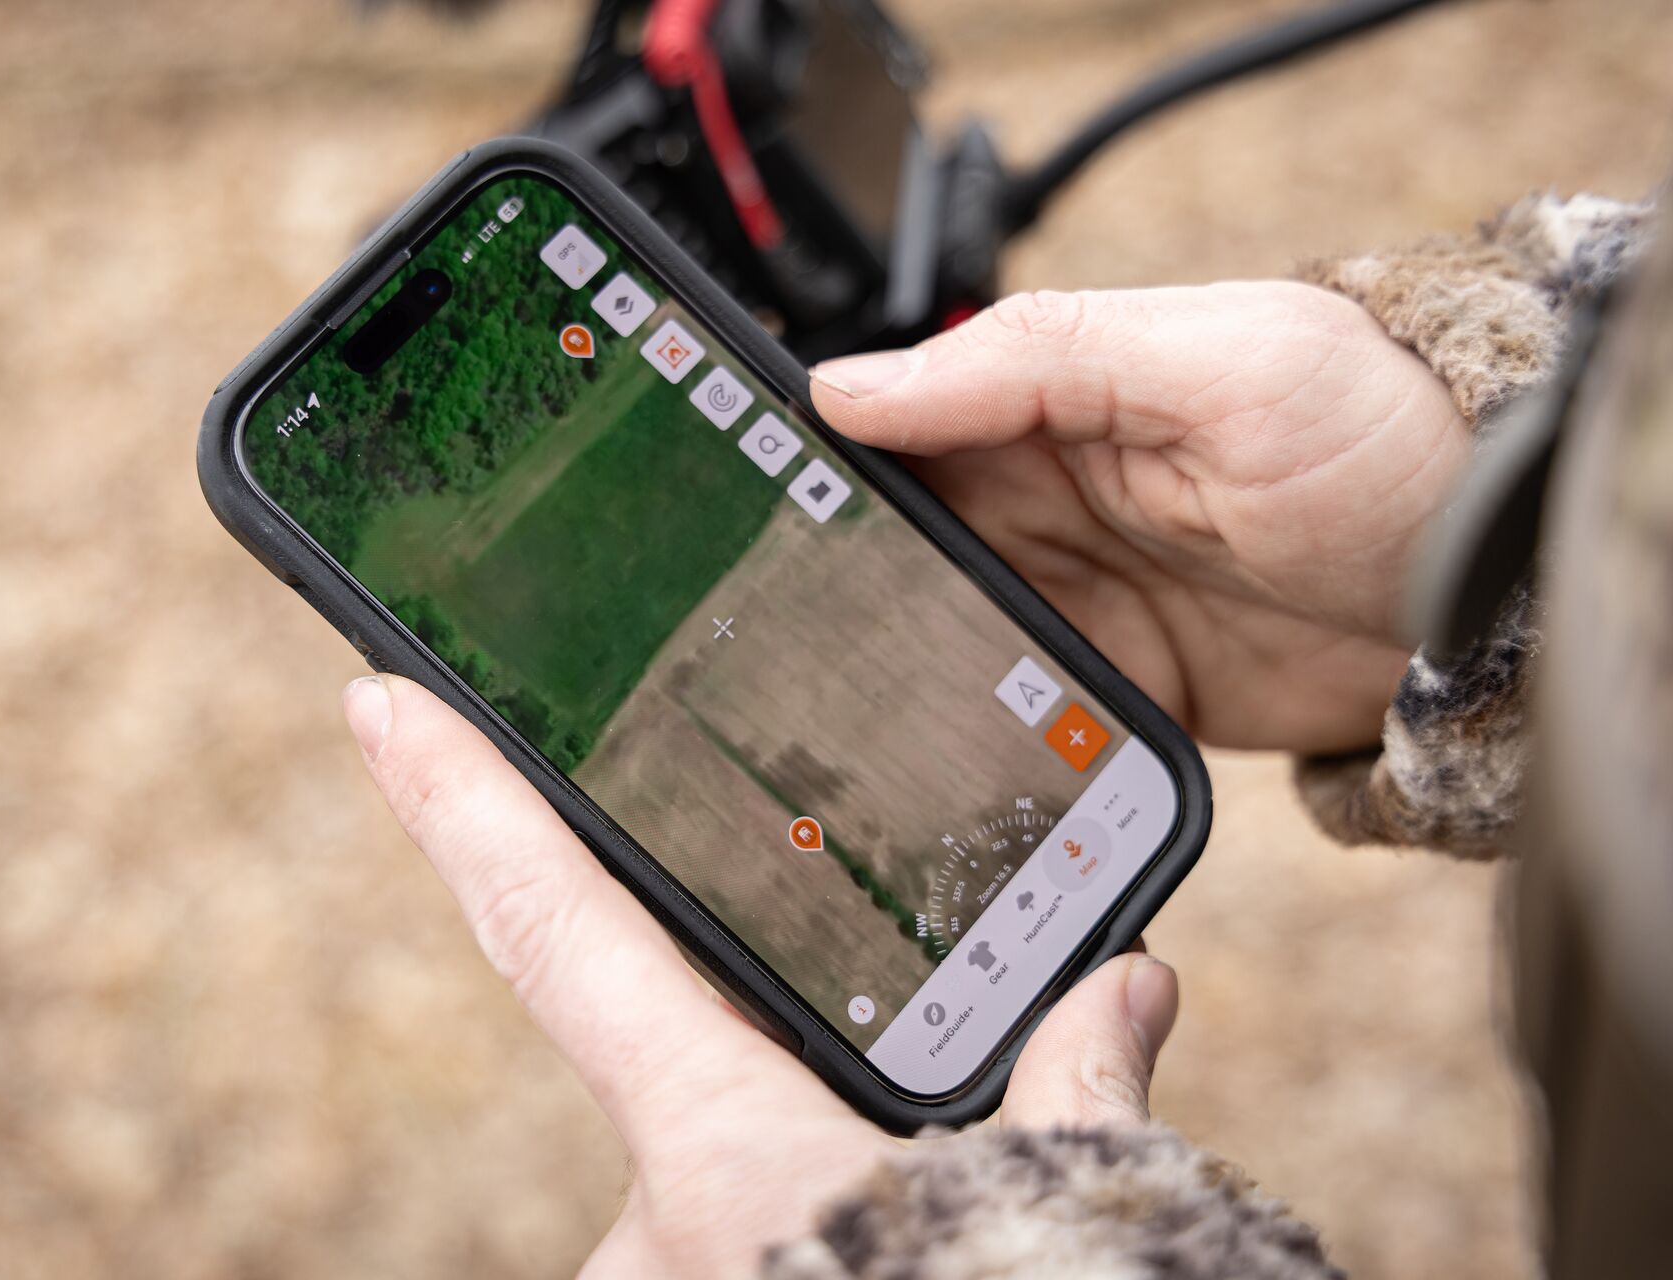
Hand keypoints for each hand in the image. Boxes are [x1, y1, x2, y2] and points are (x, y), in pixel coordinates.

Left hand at [344, 675, 1179, 1279]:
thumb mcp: (1081, 1217)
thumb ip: (1080, 1090)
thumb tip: (1126, 988)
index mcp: (725, 1153)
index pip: (560, 928)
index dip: (460, 805)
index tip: (374, 701)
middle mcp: (655, 1243)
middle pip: (680, 1109)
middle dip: (781, 1122)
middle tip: (908, 1183)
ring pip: (711, 1224)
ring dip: (808, 1227)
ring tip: (922, 1244)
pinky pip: (716, 1269)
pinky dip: (795, 1257)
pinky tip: (883, 1264)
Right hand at [811, 284, 1472, 752]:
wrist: (1500, 598)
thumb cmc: (1387, 440)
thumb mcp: (1218, 366)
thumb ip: (1037, 361)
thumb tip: (855, 385)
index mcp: (1052, 402)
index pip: (898, 424)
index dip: (818, 462)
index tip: (741, 507)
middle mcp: (1048, 505)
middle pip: (898, 548)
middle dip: (836, 589)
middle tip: (760, 639)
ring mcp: (1075, 605)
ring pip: (936, 642)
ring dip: (890, 674)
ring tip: (817, 719)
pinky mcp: (1110, 695)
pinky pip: (1010, 724)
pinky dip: (969, 745)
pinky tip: (923, 770)